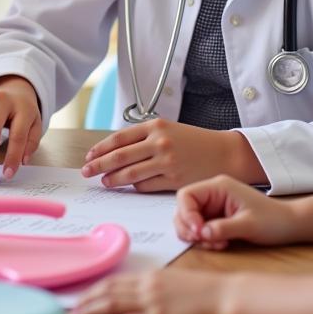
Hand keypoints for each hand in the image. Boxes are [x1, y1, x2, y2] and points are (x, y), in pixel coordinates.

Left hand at [72, 268, 226, 313]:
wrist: (223, 295)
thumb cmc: (203, 288)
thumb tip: (138, 288)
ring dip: (91, 311)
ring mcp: (152, 302)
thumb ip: (155, 283)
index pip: (114, 281)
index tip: (81, 295)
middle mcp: (146, 286)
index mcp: (150, 275)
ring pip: (113, 305)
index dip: (95, 289)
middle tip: (71, 308)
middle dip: (87, 300)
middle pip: (108, 292)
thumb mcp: (174, 279)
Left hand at [80, 119, 261, 191]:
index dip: (100, 149)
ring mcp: (167, 162)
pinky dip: (135, 187)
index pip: (119, 138)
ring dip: (114, 179)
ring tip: (104, 182)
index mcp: (155, 126)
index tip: (89, 156)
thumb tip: (115, 151)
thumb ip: (143, 138)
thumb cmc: (194, 141)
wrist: (225, 153)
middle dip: (99, 165)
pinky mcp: (175, 180)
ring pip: (130, 174)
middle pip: (119, 156)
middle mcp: (159, 143)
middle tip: (87, 172)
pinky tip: (129, 187)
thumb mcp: (168, 130)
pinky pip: (146, 186)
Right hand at [175, 174, 297, 249]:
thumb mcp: (249, 225)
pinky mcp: (217, 217)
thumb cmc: (273, 221)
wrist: (290, 225)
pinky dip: (204, 239)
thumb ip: (223, 228)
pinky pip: (200, 228)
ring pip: (190, 220)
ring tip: (216, 244)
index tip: (198, 233)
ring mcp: (214, 206)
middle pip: (184, 208)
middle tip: (204, 241)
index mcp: (218, 187)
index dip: (186, 214)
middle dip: (189, 227)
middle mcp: (213, 194)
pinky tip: (219, 244)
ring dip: (197, 235)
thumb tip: (201, 234)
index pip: (186, 195)